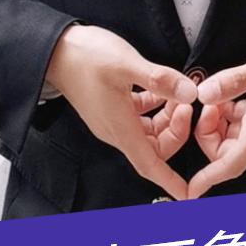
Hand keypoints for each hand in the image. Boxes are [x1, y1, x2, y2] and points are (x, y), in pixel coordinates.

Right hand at [44, 25, 197, 199]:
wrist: (55, 51)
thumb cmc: (84, 58)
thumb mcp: (126, 64)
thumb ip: (159, 80)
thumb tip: (189, 93)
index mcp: (120, 127)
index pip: (149, 165)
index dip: (170, 181)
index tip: (189, 194)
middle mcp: (116, 129)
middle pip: (155, 148)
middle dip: (176, 131)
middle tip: (185, 104)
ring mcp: (112, 119)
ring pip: (149, 131)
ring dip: (167, 117)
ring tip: (175, 93)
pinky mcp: (110, 106)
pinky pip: (139, 116)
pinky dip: (154, 106)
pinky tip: (159, 89)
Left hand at [186, 34, 245, 199]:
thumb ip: (233, 82)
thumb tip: (204, 94)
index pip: (231, 164)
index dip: (209, 178)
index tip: (190, 190)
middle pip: (224, 151)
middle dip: (207, 133)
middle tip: (207, 104)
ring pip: (228, 134)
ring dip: (215, 119)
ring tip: (215, 92)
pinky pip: (235, 118)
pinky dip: (224, 108)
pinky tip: (224, 89)